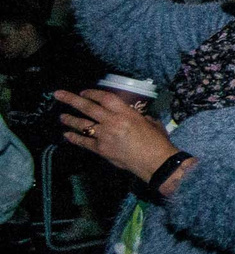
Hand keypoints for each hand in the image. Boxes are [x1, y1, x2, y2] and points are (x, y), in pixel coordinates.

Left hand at [55, 88, 181, 184]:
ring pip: (82, 125)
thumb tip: (133, 116)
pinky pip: (83, 142)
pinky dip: (74, 138)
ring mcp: (104, 136)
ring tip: (61, 116)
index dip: (92, 93)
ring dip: (69, 119)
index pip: (104, 98)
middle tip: (58, 94)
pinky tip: (66, 135)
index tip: (84, 92)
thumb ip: (138, 117)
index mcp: (126, 113)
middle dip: (71, 100)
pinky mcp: (101, 149)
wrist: (155, 162)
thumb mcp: (151, 122)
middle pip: (88, 107)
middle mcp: (112, 122)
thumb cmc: (157, 141)